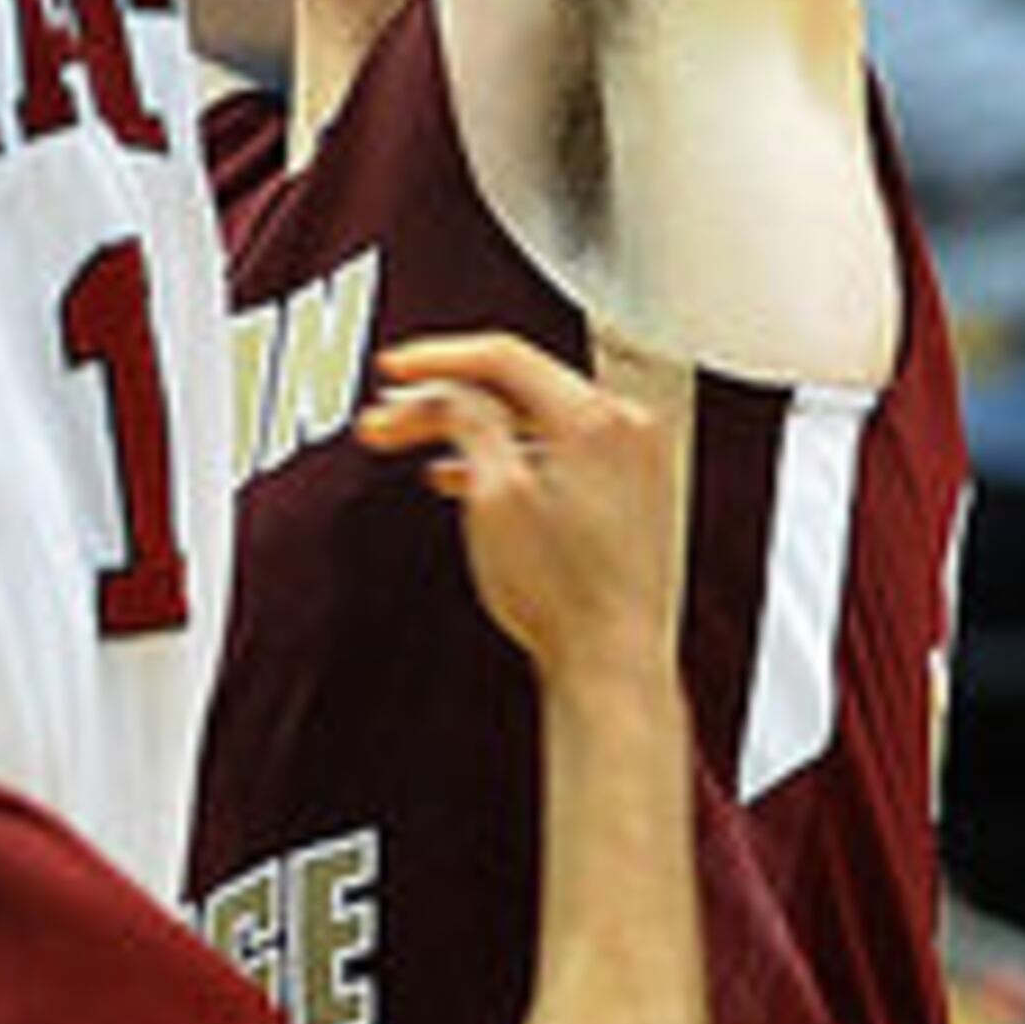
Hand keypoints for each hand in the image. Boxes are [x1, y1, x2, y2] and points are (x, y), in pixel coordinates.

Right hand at [359, 327, 681, 686]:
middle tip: (390, 418)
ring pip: (533, 420)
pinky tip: (465, 475)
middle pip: (516, 388)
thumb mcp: (495, 495)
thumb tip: (450, 392)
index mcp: (595, 419)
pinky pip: (557, 451)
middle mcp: (625, 428)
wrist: (612, 667)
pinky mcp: (631, 494)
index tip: (396, 369)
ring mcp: (634, 461)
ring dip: (470, 429)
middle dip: (444, 399)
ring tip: (415, 446)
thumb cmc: (563, 597)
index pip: (504, 356)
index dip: (437, 357)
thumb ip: (470, 423)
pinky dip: (507, 454)